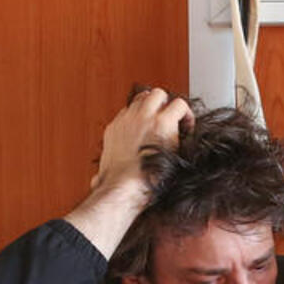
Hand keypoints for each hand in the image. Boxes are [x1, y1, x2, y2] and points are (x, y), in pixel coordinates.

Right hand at [63, 87, 191, 257]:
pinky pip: (180, 105)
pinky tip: (188, 132)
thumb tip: (95, 182)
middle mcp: (128, 119)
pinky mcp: (162, 122)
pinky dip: (187, 115)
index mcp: (115, 130)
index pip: (130, 112)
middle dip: (157, 106)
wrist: (123, 188)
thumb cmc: (117, 188)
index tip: (154, 134)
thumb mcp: (103, 176)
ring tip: (179, 126)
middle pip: (144, 97)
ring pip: (159, 94)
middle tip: (170, 125)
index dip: (145, 120)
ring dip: (170, 106)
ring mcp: (144, 118)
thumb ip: (100, 175)